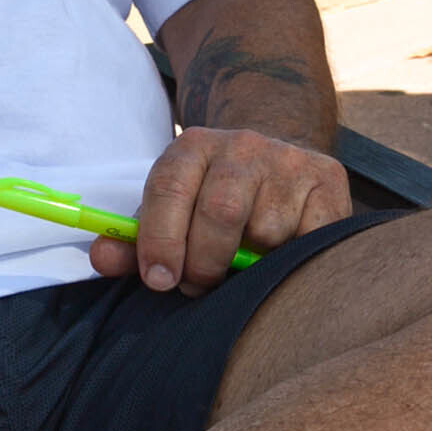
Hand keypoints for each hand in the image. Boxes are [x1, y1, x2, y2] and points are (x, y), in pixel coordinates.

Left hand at [87, 128, 351, 294]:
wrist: (276, 155)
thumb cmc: (210, 198)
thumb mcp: (169, 209)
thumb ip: (133, 239)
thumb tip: (102, 259)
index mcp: (192, 146)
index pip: (169, 189)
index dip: (160, 239)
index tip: (159, 280)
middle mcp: (242, 145)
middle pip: (219, 212)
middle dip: (204, 262)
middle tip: (198, 285)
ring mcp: (289, 161)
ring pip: (267, 231)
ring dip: (251, 264)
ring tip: (242, 266)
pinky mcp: (329, 180)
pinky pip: (312, 237)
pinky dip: (293, 259)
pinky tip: (281, 257)